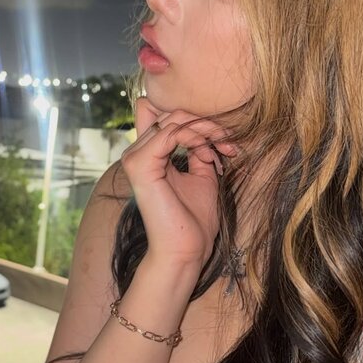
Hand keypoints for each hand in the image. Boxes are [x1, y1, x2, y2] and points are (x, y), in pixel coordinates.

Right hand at [120, 97, 238, 270]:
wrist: (186, 250)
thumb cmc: (193, 221)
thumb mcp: (201, 176)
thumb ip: (197, 150)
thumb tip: (203, 129)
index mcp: (147, 156)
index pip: (159, 113)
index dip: (193, 118)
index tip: (223, 140)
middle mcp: (136, 153)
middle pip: (169, 112)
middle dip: (205, 123)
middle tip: (227, 144)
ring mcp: (135, 158)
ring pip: (172, 119)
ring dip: (204, 129)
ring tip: (221, 150)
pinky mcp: (140, 166)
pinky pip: (171, 132)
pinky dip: (195, 137)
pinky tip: (207, 154)